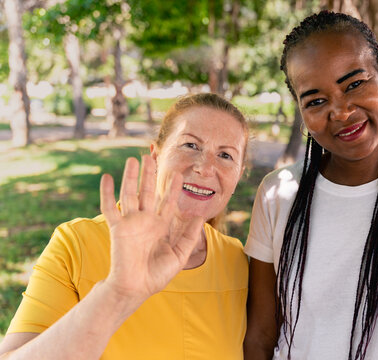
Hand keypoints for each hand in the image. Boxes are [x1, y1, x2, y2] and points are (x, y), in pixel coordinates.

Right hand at [99, 155, 203, 303]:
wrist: (136, 288)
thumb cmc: (156, 275)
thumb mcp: (180, 254)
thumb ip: (189, 236)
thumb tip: (200, 216)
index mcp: (160, 226)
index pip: (167, 202)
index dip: (172, 188)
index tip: (178, 174)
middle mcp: (145, 221)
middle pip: (148, 192)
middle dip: (150, 175)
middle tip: (150, 156)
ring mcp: (130, 223)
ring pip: (130, 194)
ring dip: (132, 177)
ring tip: (134, 159)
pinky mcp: (117, 228)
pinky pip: (110, 208)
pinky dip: (107, 193)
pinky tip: (107, 177)